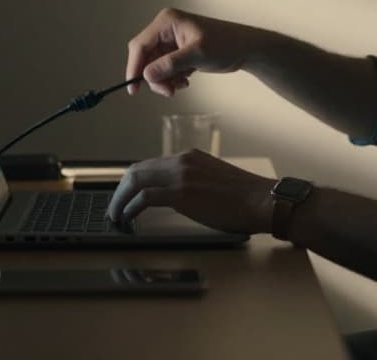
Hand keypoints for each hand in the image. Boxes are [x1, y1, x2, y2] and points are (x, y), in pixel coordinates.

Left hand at [104, 150, 275, 233]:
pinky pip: (145, 198)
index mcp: (189, 157)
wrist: (262, 200)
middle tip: (113, 208)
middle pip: (136, 170)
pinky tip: (126, 219)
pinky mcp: (182, 193)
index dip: (133, 182)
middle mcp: (182, 160)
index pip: (150, 165)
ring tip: (115, 216)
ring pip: (136, 180)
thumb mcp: (213, 180)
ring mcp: (181, 175)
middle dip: (120, 190)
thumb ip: (192, 182)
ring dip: (120, 199)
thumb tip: (175, 197)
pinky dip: (130, 208)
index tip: (125, 197)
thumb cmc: (245, 198)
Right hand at [125, 8, 261, 95]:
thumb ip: (170, 64)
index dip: (134, 67)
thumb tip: (146, 76)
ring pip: (155, 66)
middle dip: (155, 77)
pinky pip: (165, 68)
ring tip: (181, 85)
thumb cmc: (225, 45)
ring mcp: (172, 40)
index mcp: (166, 22)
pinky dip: (172, 78)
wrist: (246, 49)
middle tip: (168, 92)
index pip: (140, 46)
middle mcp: (166, 29)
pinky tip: (186, 80)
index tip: (134, 89)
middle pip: (146, 58)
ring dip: (165, 80)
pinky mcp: (178, 50)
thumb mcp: (197, 54)